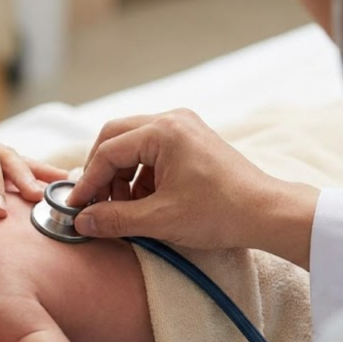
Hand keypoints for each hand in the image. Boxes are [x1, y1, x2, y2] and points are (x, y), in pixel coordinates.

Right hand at [67, 109, 319, 268]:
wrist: (266, 213)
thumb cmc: (220, 212)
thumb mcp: (160, 220)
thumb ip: (114, 219)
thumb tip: (81, 221)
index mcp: (164, 131)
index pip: (108, 151)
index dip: (87, 182)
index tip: (76, 208)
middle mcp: (172, 120)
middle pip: (115, 138)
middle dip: (101, 172)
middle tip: (93, 203)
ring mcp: (184, 128)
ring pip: (132, 145)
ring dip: (121, 176)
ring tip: (124, 209)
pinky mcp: (192, 141)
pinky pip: (152, 152)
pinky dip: (140, 175)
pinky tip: (144, 203)